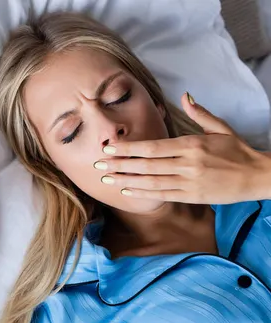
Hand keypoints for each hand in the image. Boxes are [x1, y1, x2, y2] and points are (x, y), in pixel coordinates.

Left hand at [96, 92, 270, 203]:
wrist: (259, 176)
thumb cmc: (238, 151)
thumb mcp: (221, 129)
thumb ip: (200, 114)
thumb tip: (185, 96)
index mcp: (192, 144)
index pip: (153, 147)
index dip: (129, 148)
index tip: (109, 148)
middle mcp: (188, 163)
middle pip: (147, 165)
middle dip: (120, 165)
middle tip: (98, 165)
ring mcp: (189, 182)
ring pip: (151, 181)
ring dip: (126, 180)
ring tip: (107, 178)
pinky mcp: (192, 196)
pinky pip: (162, 195)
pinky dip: (143, 194)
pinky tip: (127, 191)